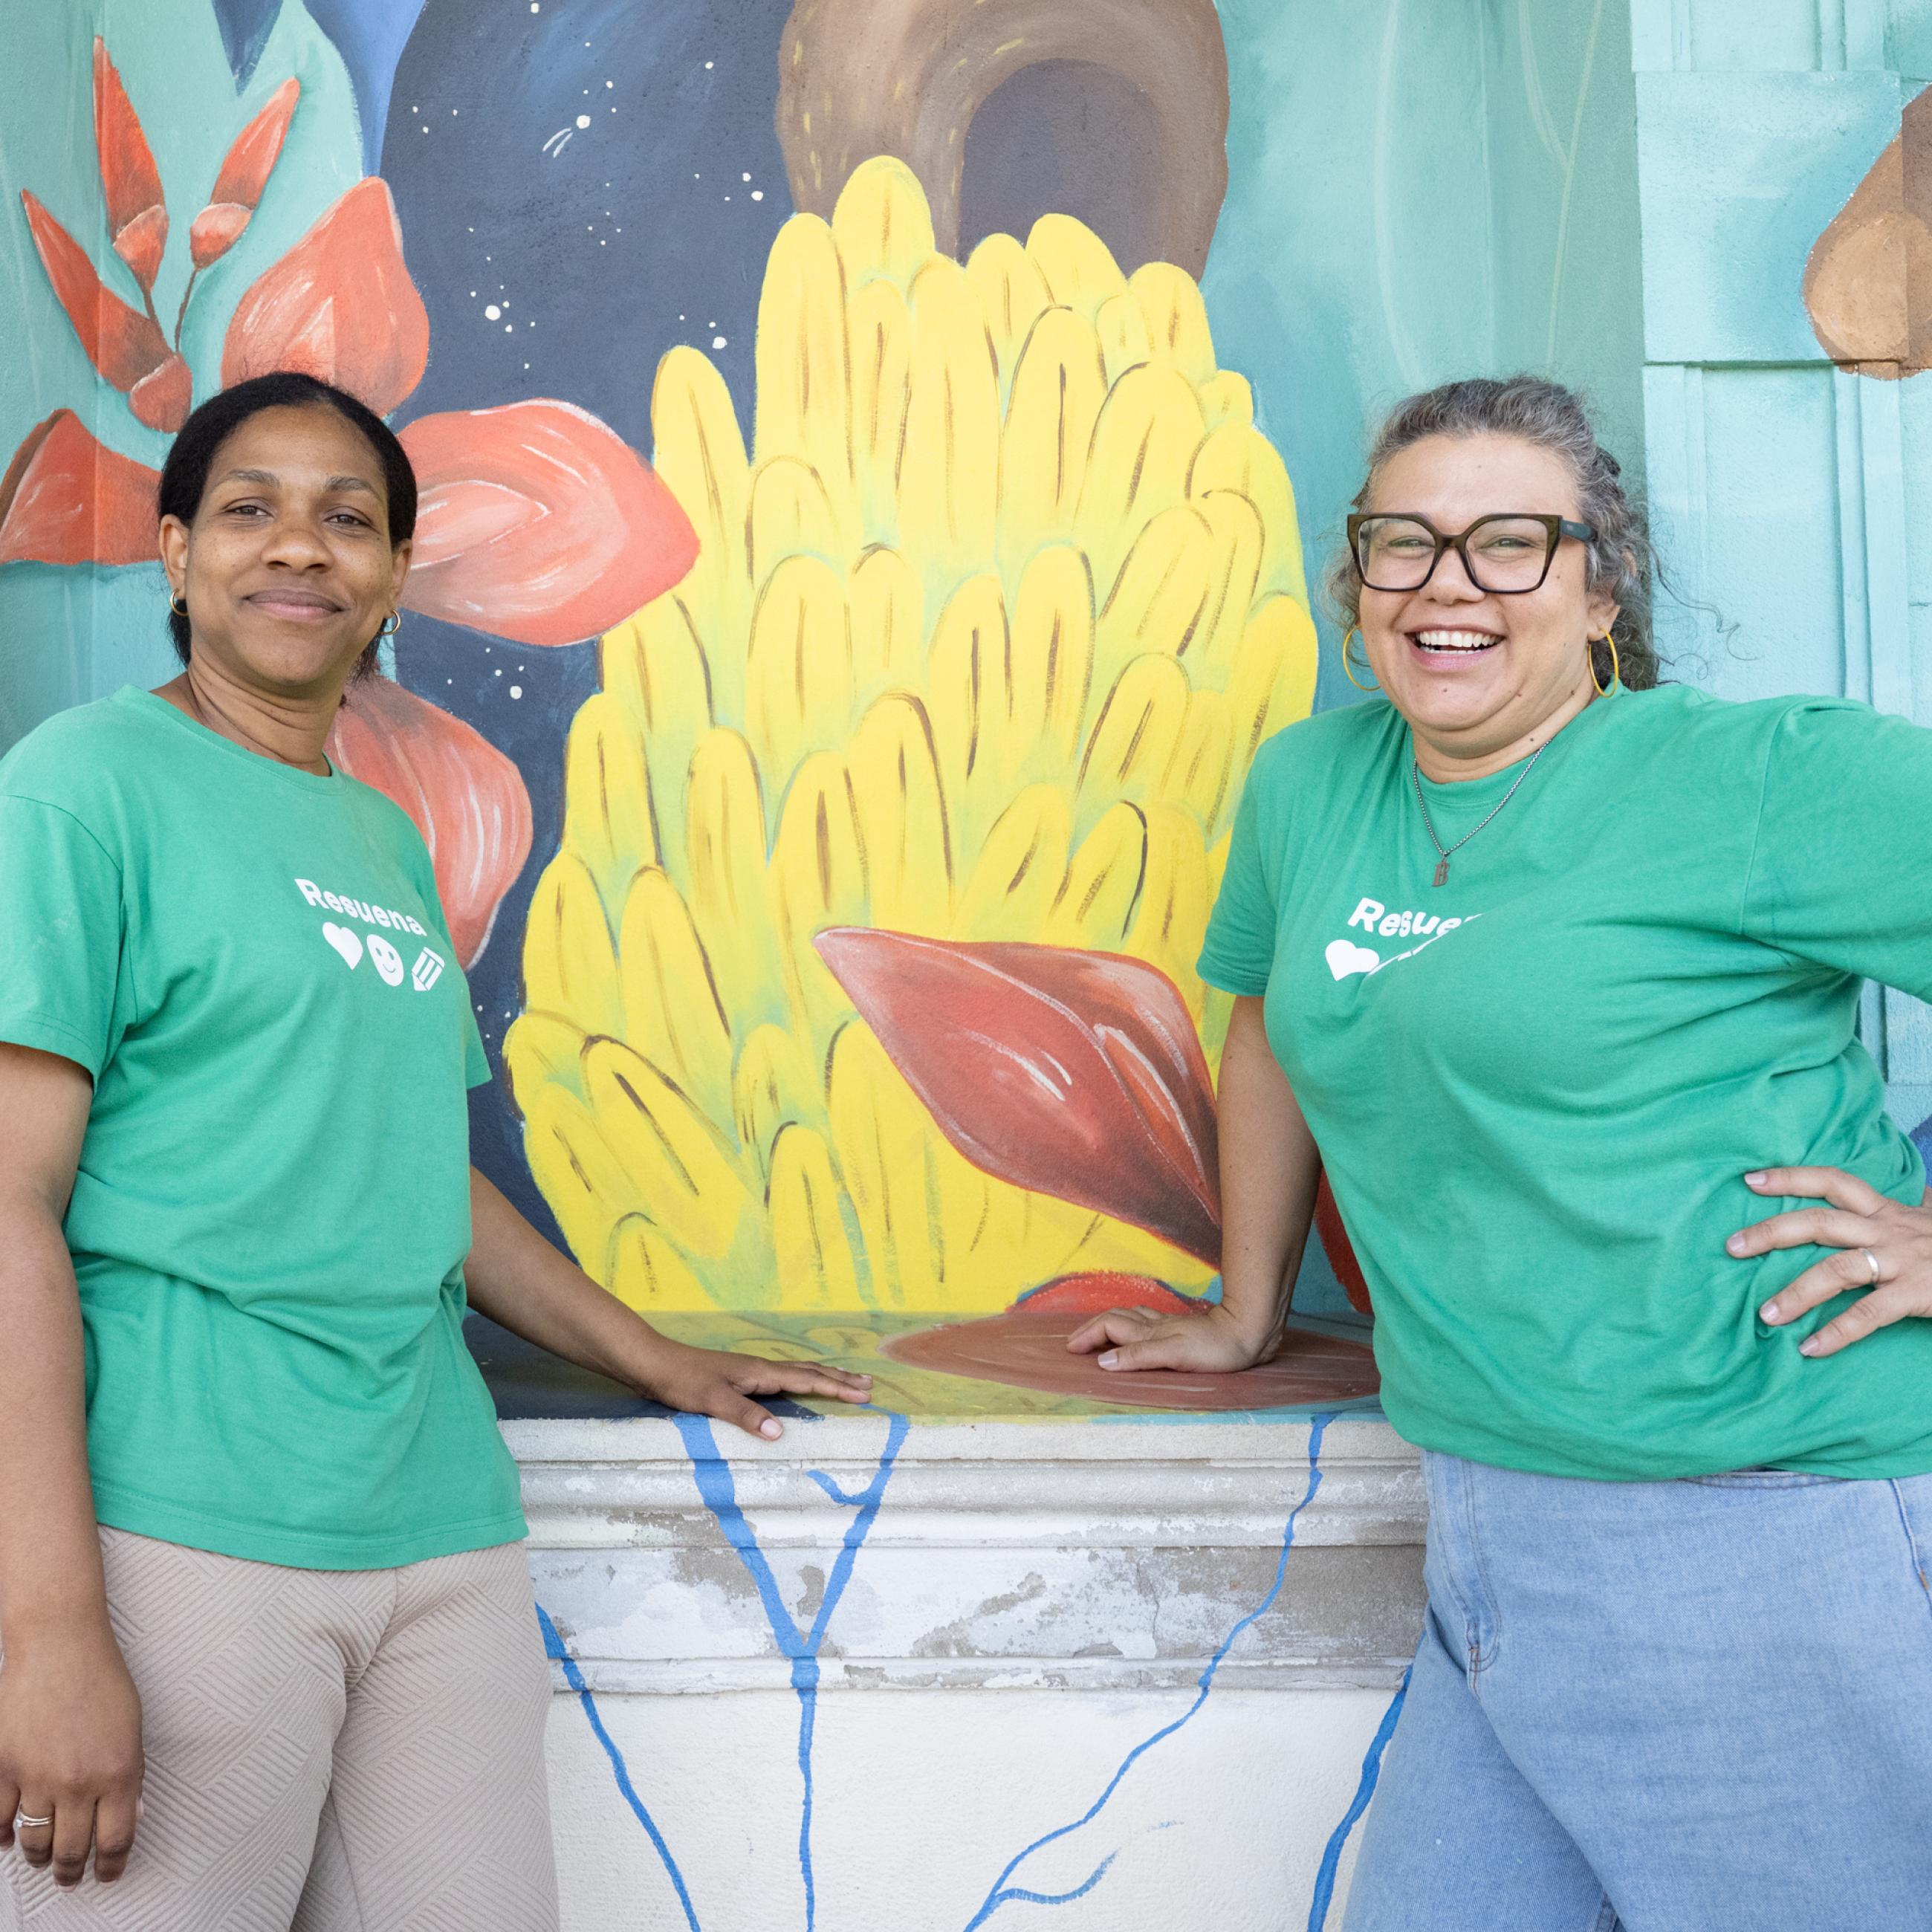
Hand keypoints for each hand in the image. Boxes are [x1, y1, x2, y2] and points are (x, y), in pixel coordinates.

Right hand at [0, 1619, 142, 1887]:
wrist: (60, 1646)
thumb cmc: (101, 1678)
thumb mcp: (131, 1728)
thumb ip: (128, 1775)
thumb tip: (129, 1814)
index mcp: (119, 1772)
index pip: (116, 1839)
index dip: (111, 1865)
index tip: (108, 1875)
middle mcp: (78, 1782)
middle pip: (72, 1849)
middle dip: (72, 1870)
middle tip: (72, 1878)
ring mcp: (36, 1778)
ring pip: (34, 1841)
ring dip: (39, 1857)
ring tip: (44, 1860)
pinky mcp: (3, 1768)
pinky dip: (3, 1836)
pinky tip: (9, 1839)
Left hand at [635, 1339, 872, 1438]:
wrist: (654, 1363)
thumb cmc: (682, 1381)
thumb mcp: (713, 1401)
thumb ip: (746, 1416)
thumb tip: (780, 1432)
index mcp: (760, 1372)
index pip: (807, 1379)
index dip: (837, 1388)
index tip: (865, 1393)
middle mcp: (760, 1368)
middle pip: (809, 1371)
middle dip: (839, 1378)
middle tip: (868, 1383)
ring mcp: (750, 1371)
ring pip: (797, 1372)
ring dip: (823, 1377)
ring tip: (844, 1380)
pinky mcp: (739, 1377)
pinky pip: (783, 1378)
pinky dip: (802, 1380)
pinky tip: (798, 1386)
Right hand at [1065, 1300, 1275, 1374]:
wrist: (1248, 1333)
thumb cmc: (1215, 1348)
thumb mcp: (1175, 1355)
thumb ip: (1139, 1356)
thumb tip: (1103, 1361)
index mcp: (1149, 1332)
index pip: (1108, 1327)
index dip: (1087, 1336)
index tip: (1070, 1350)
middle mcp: (1154, 1326)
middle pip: (1114, 1319)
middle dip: (1091, 1328)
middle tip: (1075, 1342)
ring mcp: (1167, 1326)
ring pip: (1129, 1318)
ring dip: (1108, 1324)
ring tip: (1096, 1335)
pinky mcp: (1179, 1330)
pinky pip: (1144, 1322)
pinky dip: (1129, 1324)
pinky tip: (1135, 1329)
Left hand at [1730, 1166, 1931, 1357]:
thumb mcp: (1926, 1221)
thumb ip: (1900, 1210)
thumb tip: (1884, 1193)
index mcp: (1887, 1211)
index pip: (1833, 1181)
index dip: (1791, 1177)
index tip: (1749, 1179)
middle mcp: (1889, 1230)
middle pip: (1820, 1221)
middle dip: (1771, 1232)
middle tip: (1731, 1246)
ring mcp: (1902, 1262)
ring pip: (1838, 1270)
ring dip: (1796, 1292)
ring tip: (1766, 1315)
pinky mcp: (1916, 1294)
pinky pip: (1869, 1314)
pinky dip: (1838, 1333)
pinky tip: (1811, 1348)